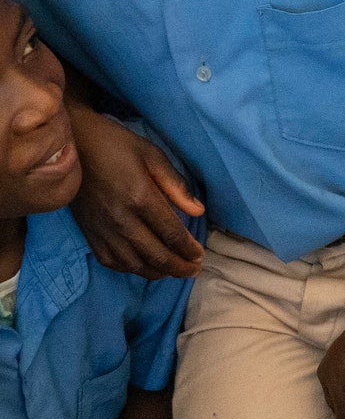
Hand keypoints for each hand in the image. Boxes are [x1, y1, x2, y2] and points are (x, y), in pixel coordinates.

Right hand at [69, 108, 204, 279]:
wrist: (71, 148)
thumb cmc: (116, 146)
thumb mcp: (153, 156)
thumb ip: (176, 186)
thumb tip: (198, 211)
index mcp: (141, 198)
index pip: (172, 234)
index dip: (189, 249)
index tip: (200, 256)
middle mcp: (121, 220)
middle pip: (155, 255)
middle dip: (179, 267)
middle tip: (194, 270)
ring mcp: (102, 230)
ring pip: (134, 264)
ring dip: (157, 273)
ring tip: (174, 271)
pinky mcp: (88, 233)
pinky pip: (111, 262)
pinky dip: (130, 270)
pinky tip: (144, 268)